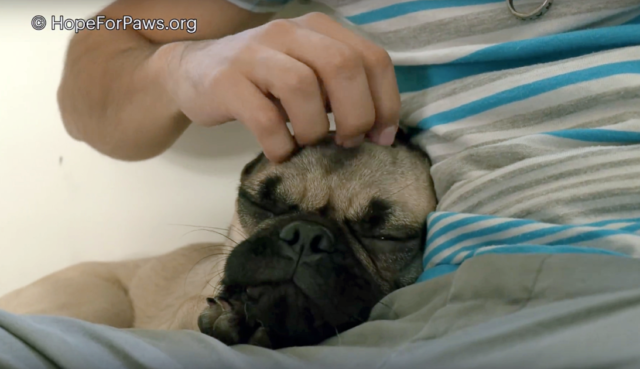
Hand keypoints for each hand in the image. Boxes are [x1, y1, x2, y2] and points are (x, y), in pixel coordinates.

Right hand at [159, 12, 399, 162]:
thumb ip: (340, 89)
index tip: (381, 137)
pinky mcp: (227, 82)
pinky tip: (282, 153)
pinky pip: (265, 119)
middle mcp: (289, 32)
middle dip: (357, 115)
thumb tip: (379, 130)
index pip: (372, 58)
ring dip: (315, 129)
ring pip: (303, 87)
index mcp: (318, 29)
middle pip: (343, 67)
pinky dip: (281, 145)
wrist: (193, 73)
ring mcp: (254, 54)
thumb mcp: (306, 73)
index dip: (386, 102)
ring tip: (309, 144)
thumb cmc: (263, 81)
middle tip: (348, 142)